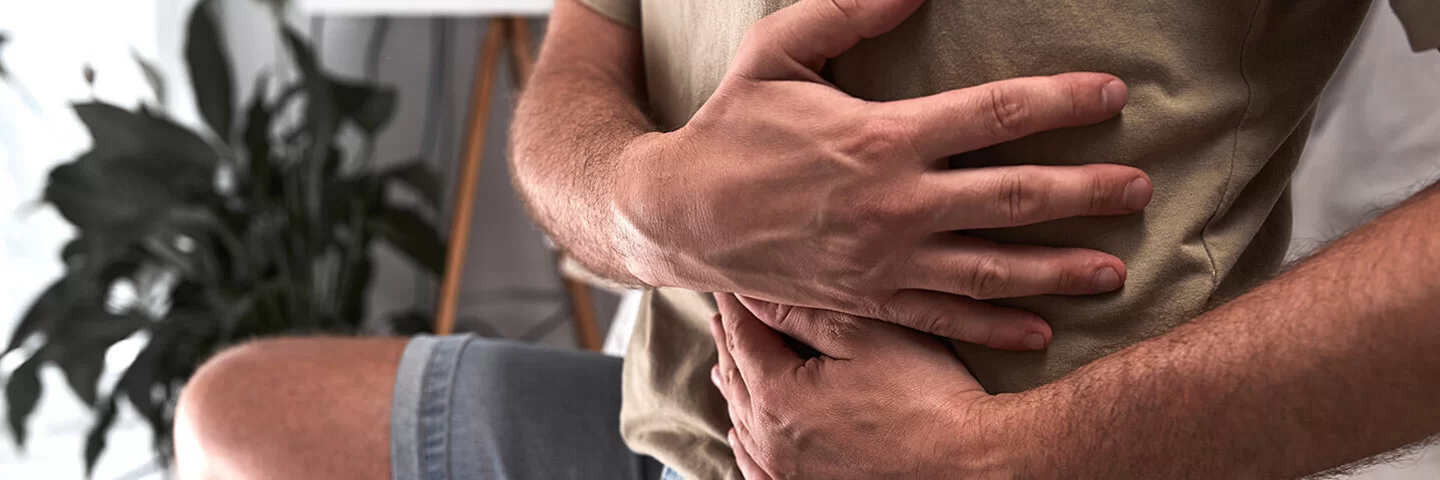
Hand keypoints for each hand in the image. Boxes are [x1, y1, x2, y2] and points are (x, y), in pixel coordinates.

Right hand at [614, 0, 1151, 349]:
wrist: (679, 214)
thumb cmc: (731, 127)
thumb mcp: (777, 52)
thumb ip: (848, 10)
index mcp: (880, 136)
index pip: (995, 114)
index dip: (1062, 102)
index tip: (1113, 97)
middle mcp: (894, 203)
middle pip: (1011, 197)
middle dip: (1084, 191)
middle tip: (1140, 188)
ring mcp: (883, 259)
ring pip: (989, 267)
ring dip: (1057, 268)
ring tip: (1115, 269)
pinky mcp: (866, 299)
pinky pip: (940, 318)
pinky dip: (992, 328)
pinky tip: (1039, 332)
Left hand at [709, 293, 1006, 478]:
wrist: (967, 460)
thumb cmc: (925, 395)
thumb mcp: (865, 336)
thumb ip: (803, 313)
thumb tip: (756, 294)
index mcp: (777, 395)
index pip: (742, 336)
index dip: (736, 304)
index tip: (730, 280)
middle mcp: (770, 439)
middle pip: (737, 377)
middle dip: (732, 340)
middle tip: (727, 311)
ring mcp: (786, 471)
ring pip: (742, 420)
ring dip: (735, 385)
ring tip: (728, 358)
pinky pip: (756, 465)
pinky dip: (745, 441)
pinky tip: (741, 432)